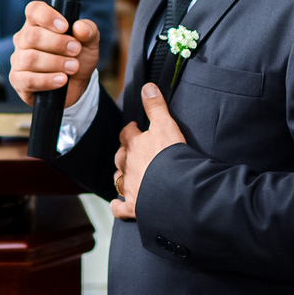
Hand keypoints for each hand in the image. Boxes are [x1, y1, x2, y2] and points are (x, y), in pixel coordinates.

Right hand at [9, 2, 99, 107]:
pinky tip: (61, 80)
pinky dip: (47, 80)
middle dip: (57, 43)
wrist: (76, 85)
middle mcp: (24, 39)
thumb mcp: (89, 42)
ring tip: (73, 67)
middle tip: (76, 50)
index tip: (65, 26)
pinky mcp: (18, 80)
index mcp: (38, 23)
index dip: (47, 16)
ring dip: (55, 63)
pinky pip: (28, 79)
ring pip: (29, 58)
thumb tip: (80, 28)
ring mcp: (18, 59)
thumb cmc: (78, 57)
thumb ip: (88, 31)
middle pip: (32, 36)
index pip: (33, 10)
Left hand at [111, 84, 184, 220]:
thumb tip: (147, 87)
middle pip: (121, 156)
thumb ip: (156, 106)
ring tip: (128, 174)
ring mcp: (129, 186)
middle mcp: (127, 165)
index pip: (127, 133)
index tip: (134, 127)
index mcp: (134, 145)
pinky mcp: (133, 206)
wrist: (175, 187)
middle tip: (133, 150)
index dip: (130, 129)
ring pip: (119, 179)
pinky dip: (118, 206)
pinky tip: (118, 205)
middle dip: (125, 152)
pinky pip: (120, 208)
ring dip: (122, 176)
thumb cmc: (171, 155)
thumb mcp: (166, 124)